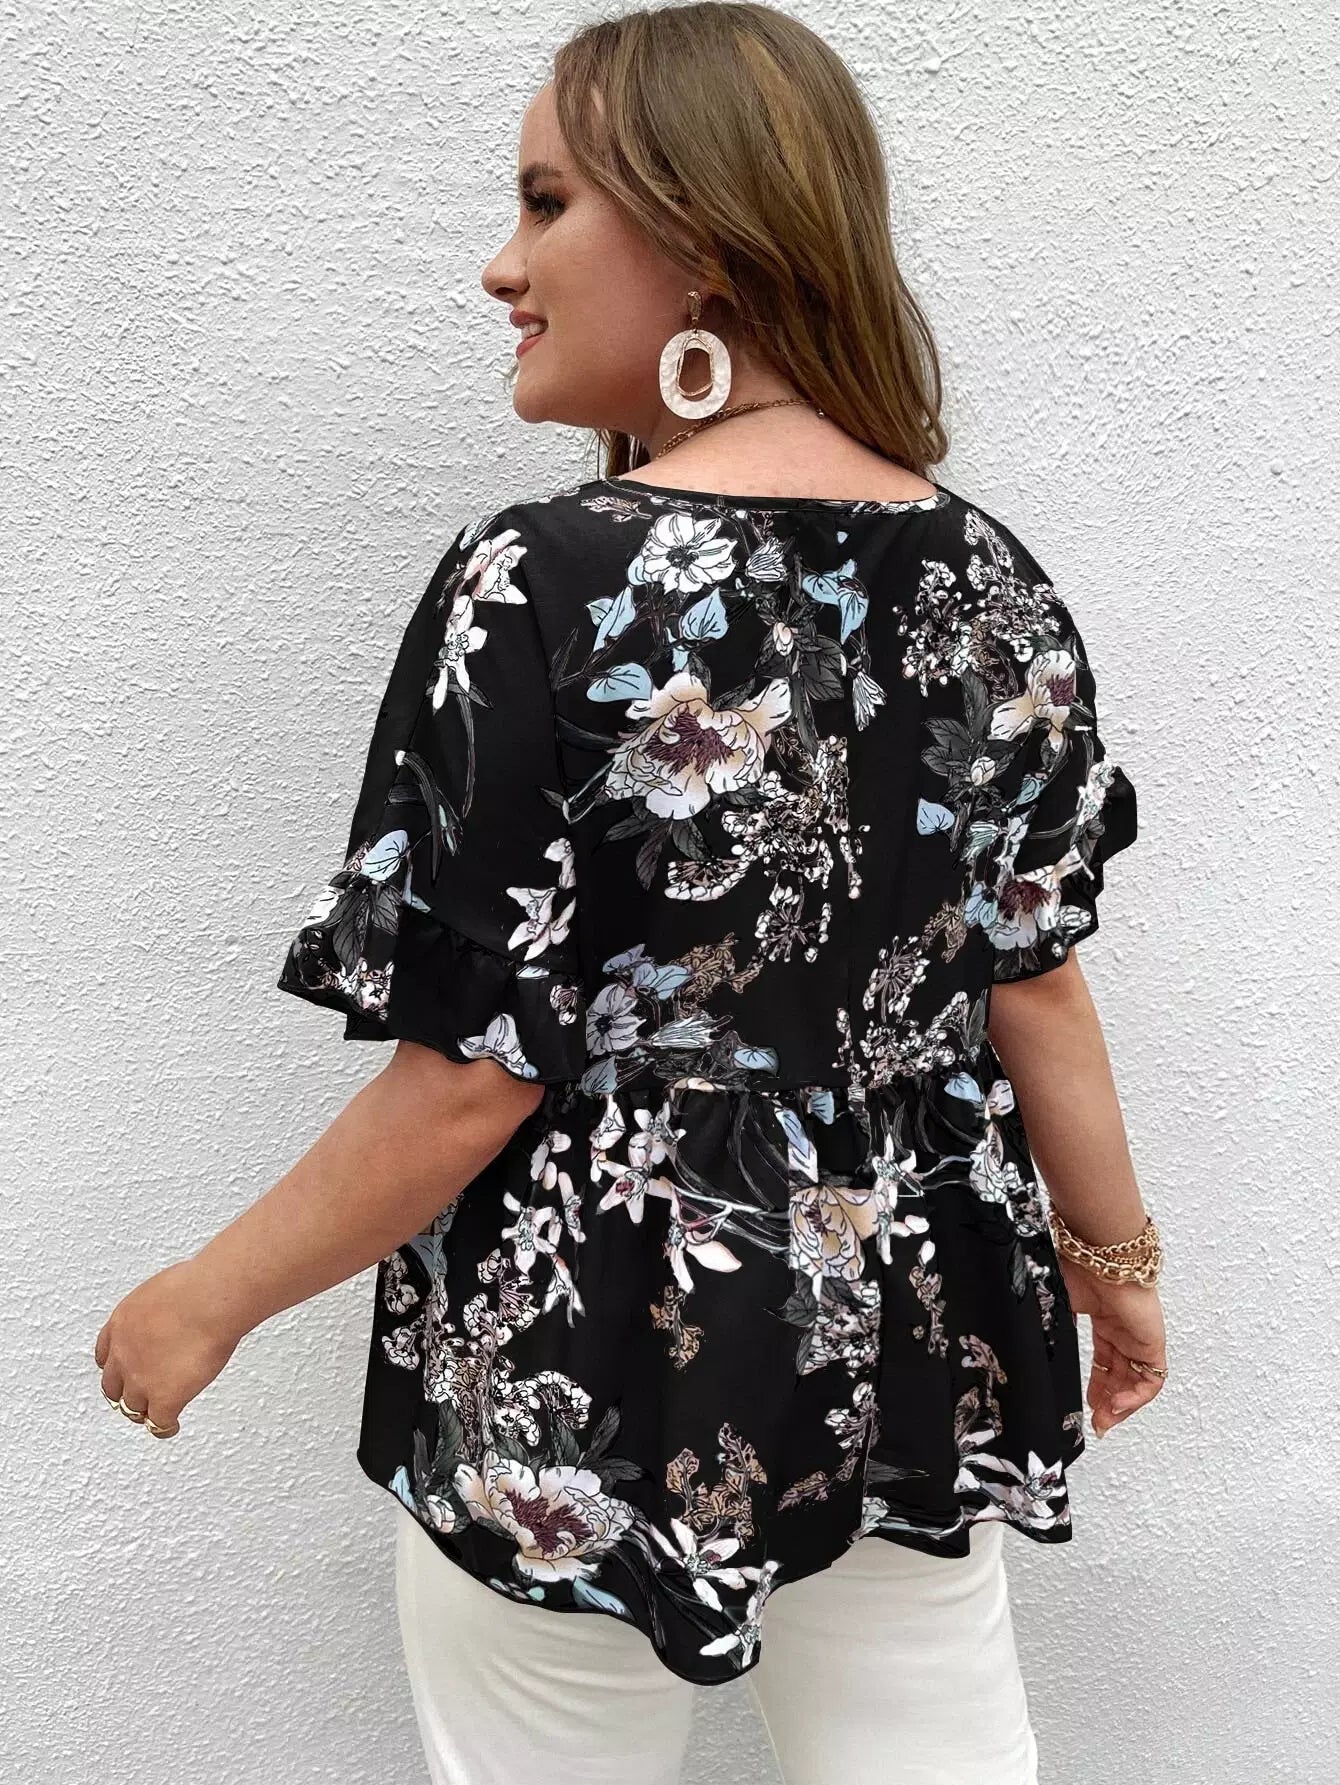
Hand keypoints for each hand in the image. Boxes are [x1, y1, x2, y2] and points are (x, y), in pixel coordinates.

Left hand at [94, 1259, 242, 1438]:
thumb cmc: (196, 1286)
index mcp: (122, 1323)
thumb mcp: (167, 1288)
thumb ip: (164, 1307)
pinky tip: (172, 1426)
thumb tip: (184, 1303)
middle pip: (113, 1385)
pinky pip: (158, 1423)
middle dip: (124, 1391)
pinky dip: (164, 1428)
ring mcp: (141, 1380)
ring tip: (155, 1415)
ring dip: (144, 1411)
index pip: (105, 1353)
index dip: (115, 1365)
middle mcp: (124, 1355)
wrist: (207, 1302)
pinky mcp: (164, 1398)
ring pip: (133, 1408)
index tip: (124, 1369)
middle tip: (137, 1394)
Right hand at [1058, 1259, 1167, 1438]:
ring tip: (1105, 1421)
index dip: (1096, 1386)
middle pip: (1121, 1375)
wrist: (1100, 1254)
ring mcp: (1139, 1336)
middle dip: (1108, 1402)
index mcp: (1103, 1318)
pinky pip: (1151, 1380)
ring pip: (1136, 1382)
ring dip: (1122, 1406)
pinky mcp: (1152, 1342)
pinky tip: (1117, 1406)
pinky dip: (1136, 1397)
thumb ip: (1050, 1328)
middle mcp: (1124, 1330)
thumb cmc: (1078, 1268)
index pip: (1105, 1361)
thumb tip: (1029, 1350)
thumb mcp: (1056, 1304)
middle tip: (1096, 1423)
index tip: (1086, 1406)